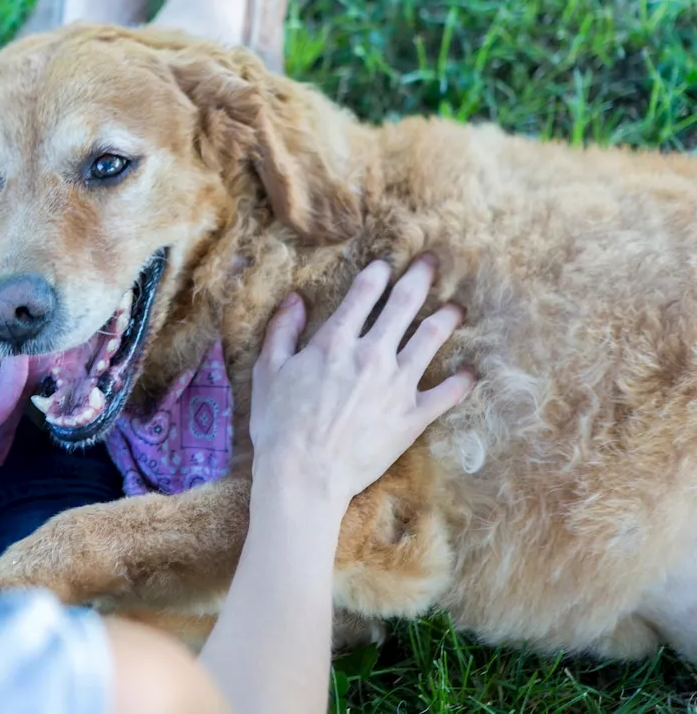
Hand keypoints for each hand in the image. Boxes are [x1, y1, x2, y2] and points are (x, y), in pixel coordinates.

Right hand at [250, 256, 472, 506]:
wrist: (304, 473)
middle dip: (418, 280)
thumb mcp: (268, 371)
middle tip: (430, 265)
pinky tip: (470, 372)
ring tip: (456, 308)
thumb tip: (296, 299)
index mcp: (335, 341)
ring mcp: (397, 384)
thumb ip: (282, 330)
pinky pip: (447, 394)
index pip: (363, 295)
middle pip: (403, 306)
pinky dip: (461, 382)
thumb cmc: (279, 424)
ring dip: (446, 319)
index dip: (376, 275)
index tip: (385, 266)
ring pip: (430, 340)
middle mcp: (371, 354)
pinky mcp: (413, 416)